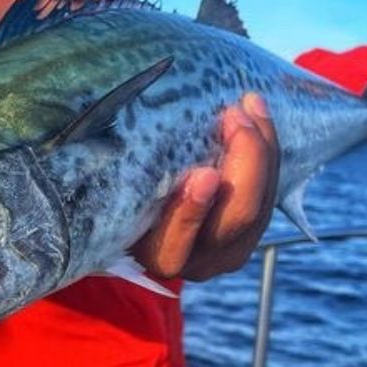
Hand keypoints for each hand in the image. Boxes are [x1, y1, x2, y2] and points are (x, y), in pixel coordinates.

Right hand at [133, 92, 278, 281]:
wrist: (149, 226)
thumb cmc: (123, 200)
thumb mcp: (121, 193)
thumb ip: (125, 173)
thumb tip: (94, 116)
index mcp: (157, 256)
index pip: (175, 243)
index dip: (191, 211)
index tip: (203, 174)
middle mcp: (197, 263)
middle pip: (236, 218)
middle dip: (244, 163)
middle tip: (233, 116)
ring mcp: (230, 252)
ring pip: (262, 204)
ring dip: (262, 148)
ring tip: (250, 104)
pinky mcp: (251, 234)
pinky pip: (272, 194)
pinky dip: (269, 152)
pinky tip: (258, 115)